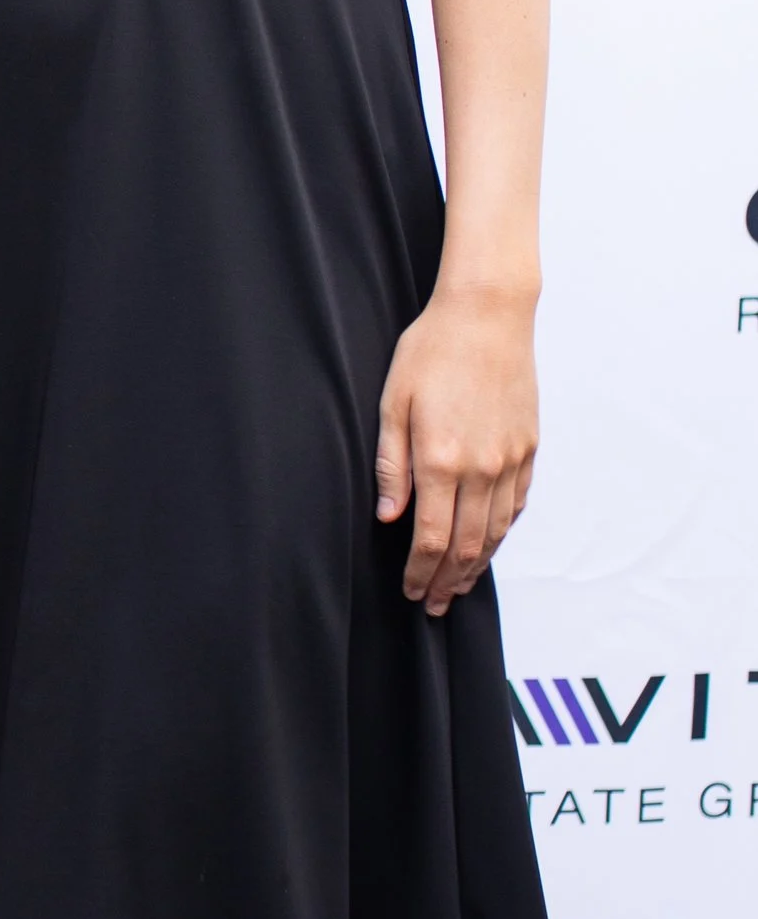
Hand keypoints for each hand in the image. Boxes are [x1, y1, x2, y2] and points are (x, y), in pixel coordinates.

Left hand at [373, 289, 537, 613]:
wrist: (487, 314)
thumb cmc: (432, 351)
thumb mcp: (392, 404)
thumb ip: (391, 466)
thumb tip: (390, 517)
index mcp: (440, 460)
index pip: (432, 538)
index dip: (420, 572)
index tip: (411, 591)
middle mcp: (480, 467)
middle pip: (466, 545)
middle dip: (446, 581)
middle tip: (432, 604)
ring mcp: (510, 458)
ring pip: (496, 531)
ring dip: (477, 566)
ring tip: (458, 587)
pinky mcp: (528, 446)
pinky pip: (517, 503)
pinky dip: (502, 531)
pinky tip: (489, 544)